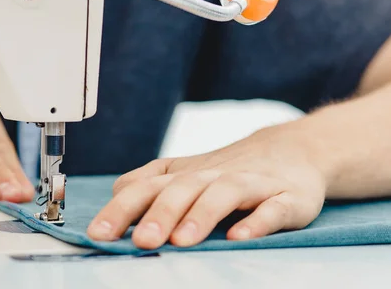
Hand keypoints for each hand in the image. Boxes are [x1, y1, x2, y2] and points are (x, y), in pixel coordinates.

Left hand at [87, 126, 326, 248]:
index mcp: (186, 175)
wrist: (292, 149)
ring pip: (224, 194)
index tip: (98, 233)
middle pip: (183, 188)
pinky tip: (240, 237)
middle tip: (141, 241)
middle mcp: (214, 176)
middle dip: (160, 214)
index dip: (121, 208)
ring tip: (182, 241)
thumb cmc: (229, 170)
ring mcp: (251, 185)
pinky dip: (257, 222)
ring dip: (202, 215)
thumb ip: (150, 184)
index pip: (147, 187)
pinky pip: (273, 209)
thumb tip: (114, 200)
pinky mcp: (286, 197)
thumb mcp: (186, 173)